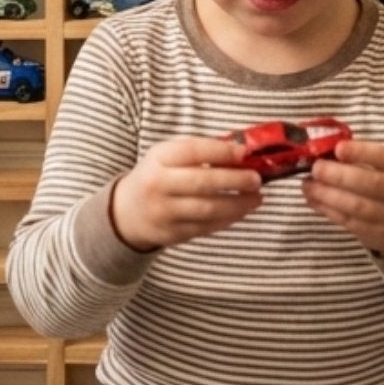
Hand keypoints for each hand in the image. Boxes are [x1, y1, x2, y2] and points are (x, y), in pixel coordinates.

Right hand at [110, 136, 262, 251]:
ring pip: (207, 209)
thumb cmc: (158, 176)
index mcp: (158, 158)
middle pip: (202, 182)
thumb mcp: (168, 156)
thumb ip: (199, 151)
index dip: (221, 151)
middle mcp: (158, 185)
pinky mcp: (171, 234)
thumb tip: (241, 152)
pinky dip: (227, 219)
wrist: (127, 212)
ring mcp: (163, 212)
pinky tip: (240, 211)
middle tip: (257, 179)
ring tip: (256, 198)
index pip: (192, 151)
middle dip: (234, 181)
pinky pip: (205, 227)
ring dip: (237, 204)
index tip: (245, 152)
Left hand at [303, 138, 383, 257]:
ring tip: (308, 185)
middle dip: (340, 175)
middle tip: (316, 168)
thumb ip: (361, 156)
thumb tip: (323, 150)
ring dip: (328, 195)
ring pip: (358, 207)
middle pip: (372, 184)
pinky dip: (327, 209)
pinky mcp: (376, 235)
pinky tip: (313, 199)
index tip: (338, 148)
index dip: (362, 152)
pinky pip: (349, 222)